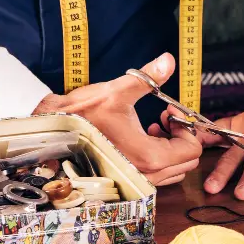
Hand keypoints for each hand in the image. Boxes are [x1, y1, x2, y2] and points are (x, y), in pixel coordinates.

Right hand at [33, 53, 201, 185]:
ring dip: (170, 148)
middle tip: (164, 118)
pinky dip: (158, 158)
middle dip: (181, 138)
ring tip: (152, 127)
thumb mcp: (117, 92)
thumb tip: (168, 60)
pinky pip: (158, 175)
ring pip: (174, 170)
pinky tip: (141, 137)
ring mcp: (137, 183)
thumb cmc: (82, 113)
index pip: (192, 149)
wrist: (52, 131)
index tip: (169, 111)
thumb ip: (148, 77)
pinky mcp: (128, 183)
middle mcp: (146, 176)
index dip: (186, 126)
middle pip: (187, 162)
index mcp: (148, 156)